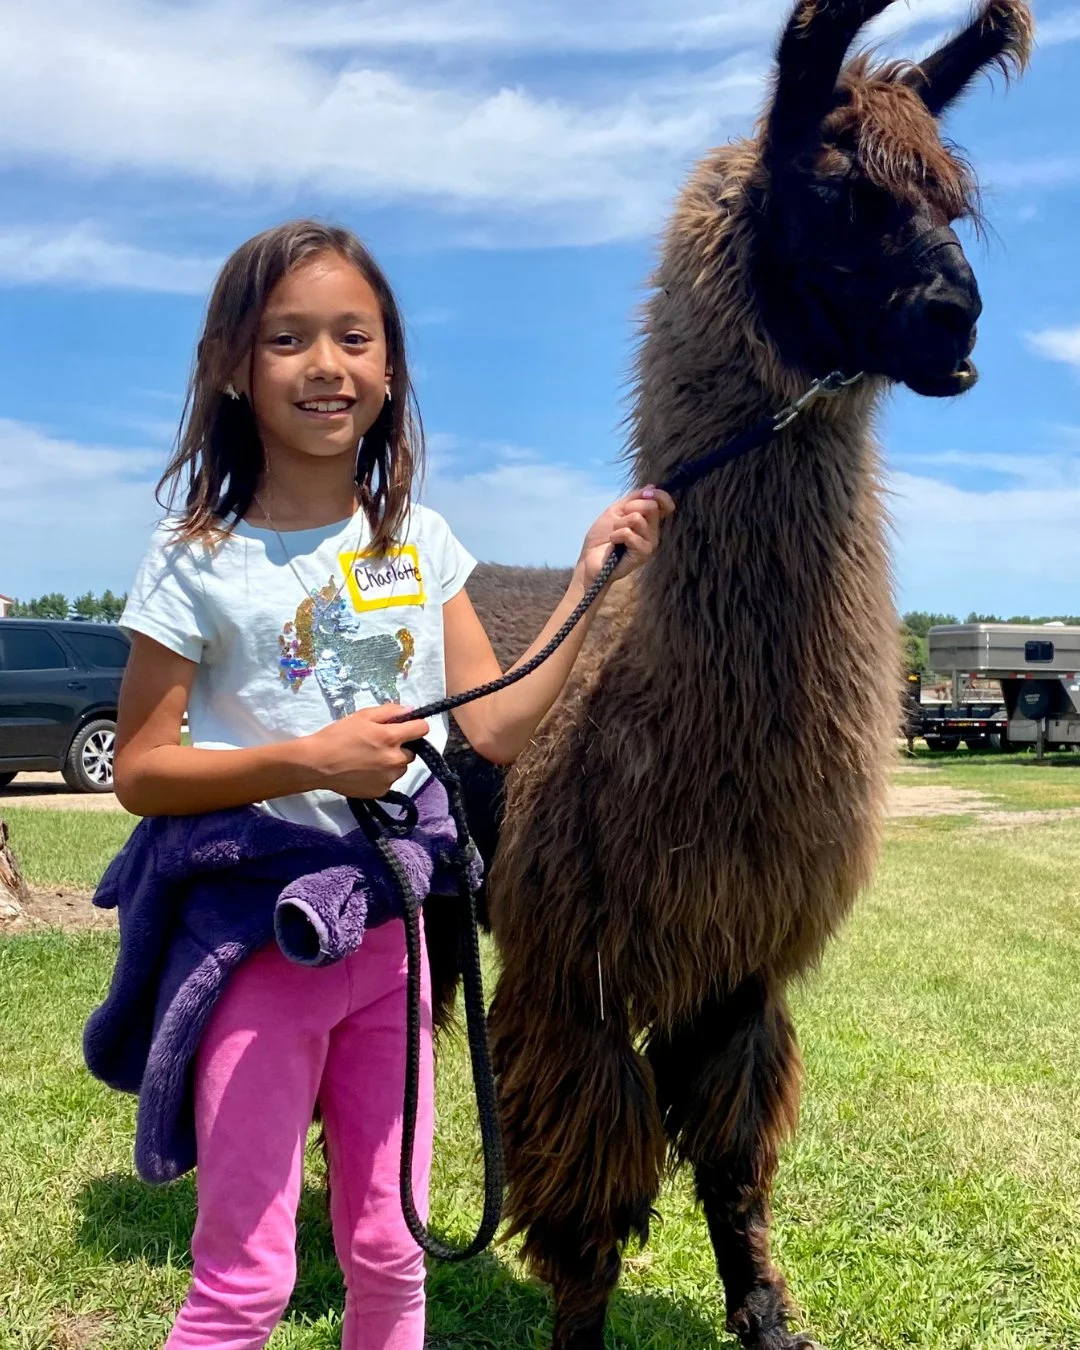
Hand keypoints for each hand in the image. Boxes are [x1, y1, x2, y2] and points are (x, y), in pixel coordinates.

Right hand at [303, 704, 430, 798]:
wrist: (317, 764)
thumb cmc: (338, 736)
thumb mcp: (362, 715)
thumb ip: (390, 711)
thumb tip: (410, 710)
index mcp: (391, 737)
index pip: (422, 729)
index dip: (415, 726)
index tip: (406, 728)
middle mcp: (395, 759)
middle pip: (412, 752)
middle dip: (401, 747)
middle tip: (380, 745)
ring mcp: (389, 778)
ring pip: (401, 768)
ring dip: (392, 763)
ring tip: (370, 760)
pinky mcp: (381, 791)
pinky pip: (390, 781)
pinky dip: (382, 776)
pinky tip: (365, 772)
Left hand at [577, 486, 675, 587]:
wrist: (589, 560)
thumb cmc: (601, 537)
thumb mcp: (616, 511)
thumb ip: (633, 498)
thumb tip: (651, 487)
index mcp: (649, 521)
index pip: (665, 504)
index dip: (659, 495)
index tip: (646, 493)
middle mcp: (653, 532)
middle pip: (651, 506)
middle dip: (630, 507)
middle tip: (618, 520)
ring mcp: (650, 543)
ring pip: (637, 518)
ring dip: (619, 524)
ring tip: (614, 534)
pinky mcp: (643, 553)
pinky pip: (629, 533)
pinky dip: (616, 535)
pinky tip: (614, 543)